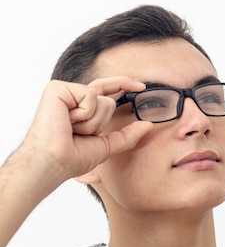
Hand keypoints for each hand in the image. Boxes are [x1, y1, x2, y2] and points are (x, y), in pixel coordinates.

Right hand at [21, 76, 153, 180]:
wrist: (54, 162)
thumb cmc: (71, 157)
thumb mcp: (106, 146)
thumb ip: (127, 135)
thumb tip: (148, 125)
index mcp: (81, 109)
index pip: (107, 91)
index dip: (124, 85)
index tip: (142, 87)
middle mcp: (73, 98)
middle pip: (108, 101)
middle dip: (100, 123)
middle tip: (79, 134)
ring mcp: (65, 92)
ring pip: (101, 100)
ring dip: (92, 122)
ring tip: (71, 130)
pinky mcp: (57, 88)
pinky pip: (89, 96)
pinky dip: (84, 114)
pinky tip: (67, 122)